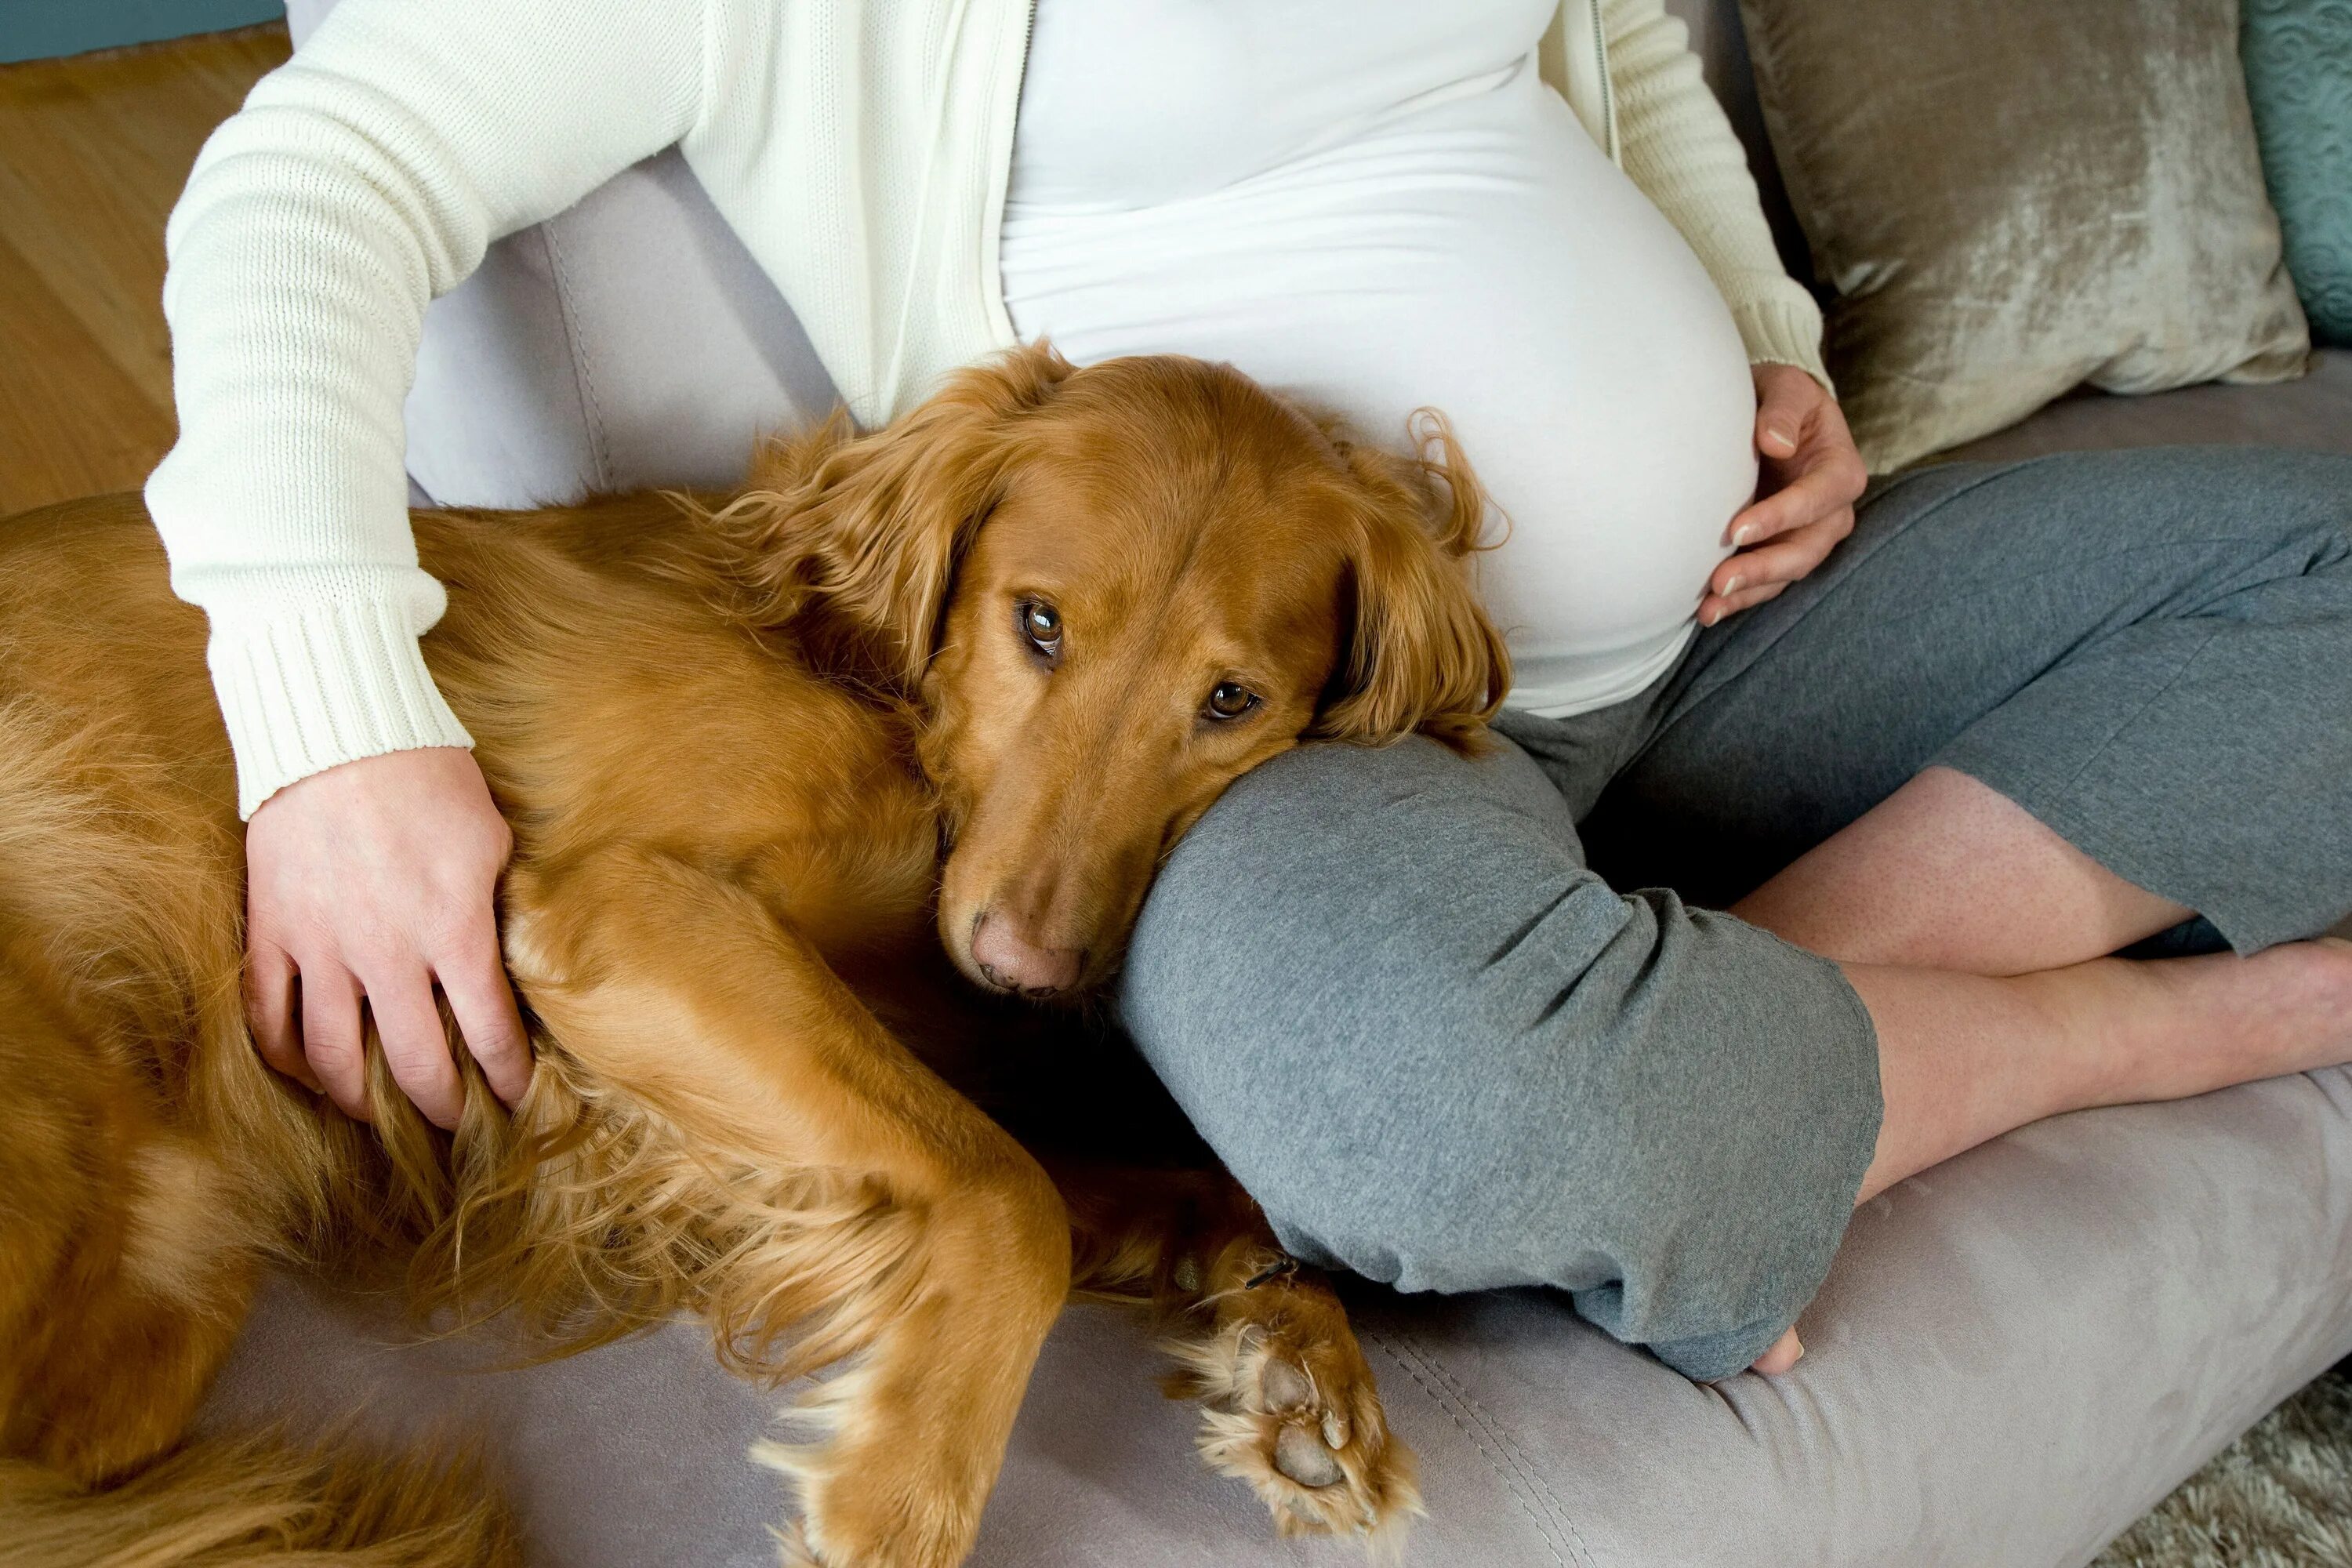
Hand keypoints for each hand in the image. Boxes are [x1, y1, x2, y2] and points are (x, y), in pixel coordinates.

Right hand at [243, 747, 529, 1127]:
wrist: (341, 732)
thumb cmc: (432, 780)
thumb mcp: (495, 842)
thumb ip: (505, 910)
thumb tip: (525, 964)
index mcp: (454, 931)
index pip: (491, 1035)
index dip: (509, 1079)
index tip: (519, 1101)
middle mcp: (386, 953)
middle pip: (416, 1066)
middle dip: (445, 1107)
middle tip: (459, 1124)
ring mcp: (320, 947)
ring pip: (335, 1060)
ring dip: (363, 1100)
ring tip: (383, 1113)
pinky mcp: (270, 932)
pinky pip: (270, 1018)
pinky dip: (288, 1059)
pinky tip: (311, 1073)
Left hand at [1700, 363, 1867, 626]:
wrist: (1773, 416)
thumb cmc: (1783, 399)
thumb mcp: (1787, 387)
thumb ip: (1783, 409)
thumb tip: (1775, 442)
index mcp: (1840, 470)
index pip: (1816, 499)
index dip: (1780, 517)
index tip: (1737, 529)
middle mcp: (1832, 511)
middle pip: (1805, 548)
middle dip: (1764, 568)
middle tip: (1719, 581)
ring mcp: (1808, 535)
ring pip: (1786, 573)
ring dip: (1749, 593)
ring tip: (1708, 608)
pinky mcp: (1782, 549)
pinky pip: (1767, 581)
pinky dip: (1741, 597)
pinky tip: (1708, 611)